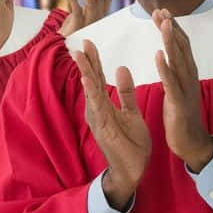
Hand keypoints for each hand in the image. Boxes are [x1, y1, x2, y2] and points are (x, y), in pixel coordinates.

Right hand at [72, 39, 150, 210]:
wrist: (133, 169)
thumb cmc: (131, 143)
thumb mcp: (132, 113)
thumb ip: (126, 92)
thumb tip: (121, 68)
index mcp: (105, 106)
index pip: (98, 79)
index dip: (94, 62)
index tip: (89, 44)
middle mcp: (98, 111)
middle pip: (91, 82)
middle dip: (87, 63)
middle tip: (81, 42)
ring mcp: (99, 120)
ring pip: (91, 92)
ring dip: (86, 73)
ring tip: (80, 55)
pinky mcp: (104, 128)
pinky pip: (98, 107)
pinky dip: (92, 92)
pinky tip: (88, 79)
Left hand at [152, 10, 212, 171]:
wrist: (191, 142)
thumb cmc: (181, 116)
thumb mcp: (177, 89)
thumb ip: (174, 72)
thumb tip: (168, 56)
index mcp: (188, 74)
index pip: (181, 45)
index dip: (173, 28)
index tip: (162, 12)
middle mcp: (190, 77)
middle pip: (181, 47)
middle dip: (171, 28)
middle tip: (161, 10)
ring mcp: (186, 89)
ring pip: (179, 61)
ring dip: (171, 41)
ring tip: (163, 24)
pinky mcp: (179, 103)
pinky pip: (171, 83)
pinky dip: (165, 68)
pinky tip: (158, 55)